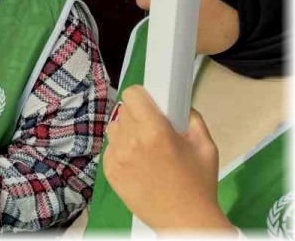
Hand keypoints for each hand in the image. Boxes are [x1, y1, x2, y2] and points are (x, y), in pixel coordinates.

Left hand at [103, 86, 231, 231]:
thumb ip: (192, 118)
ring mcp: (116, 157)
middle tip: (154, 130)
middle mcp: (130, 140)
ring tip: (144, 147)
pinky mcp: (109, 171)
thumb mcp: (206, 146)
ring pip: (114, 128)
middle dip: (138, 116)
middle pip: (124, 111)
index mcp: (154, 130)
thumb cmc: (199, 184)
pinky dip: (121, 150)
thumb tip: (178, 105)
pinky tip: (138, 163)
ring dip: (127, 132)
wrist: (184, 220)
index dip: (143, 97)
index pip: (132, 95)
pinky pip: (110, 148)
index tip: (151, 105)